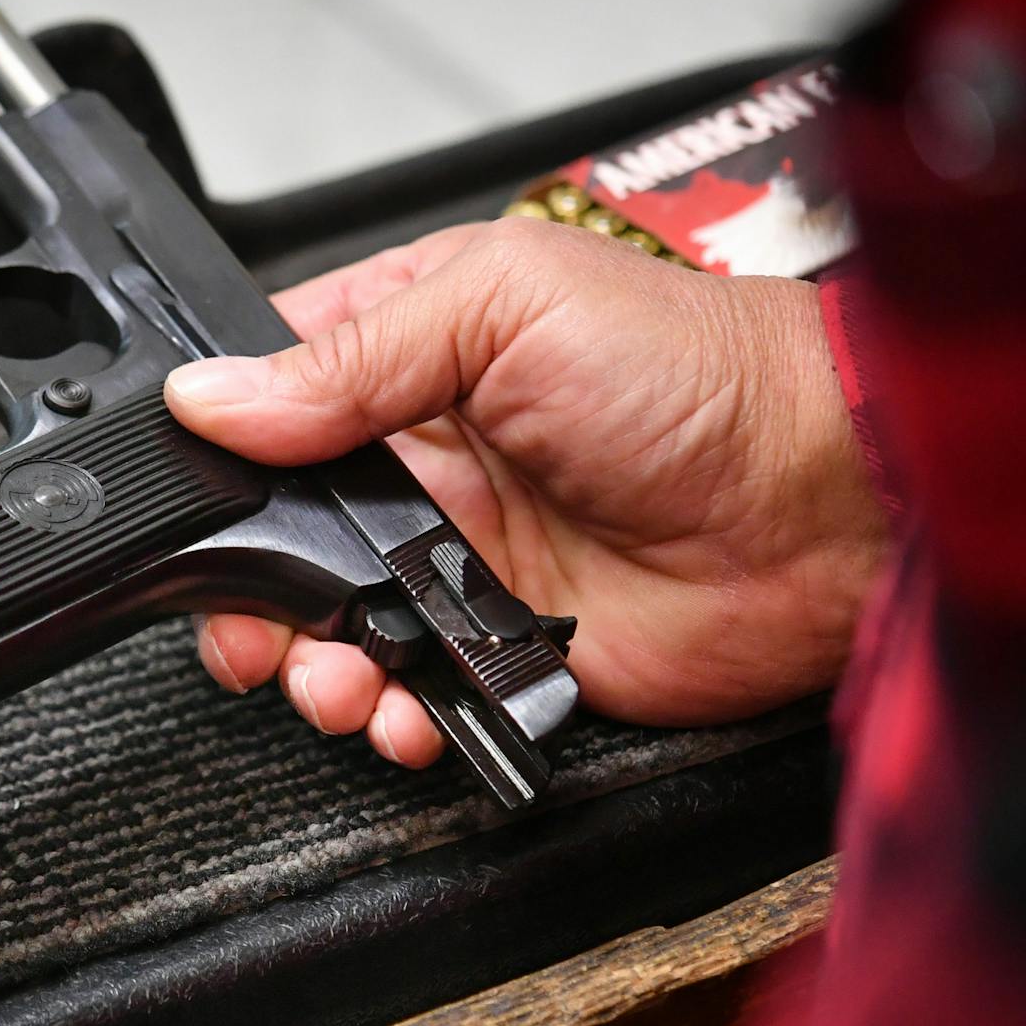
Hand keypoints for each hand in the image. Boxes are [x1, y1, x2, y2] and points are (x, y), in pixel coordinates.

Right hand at [166, 217, 887, 767]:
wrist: (826, 508)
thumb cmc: (699, 373)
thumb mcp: (505, 307)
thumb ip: (354, 355)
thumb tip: (213, 395)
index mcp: (413, 352)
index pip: (272, 397)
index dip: (223, 452)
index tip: (199, 498)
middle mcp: (426, 458)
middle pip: (281, 533)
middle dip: (250, 592)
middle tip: (249, 629)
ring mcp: (461, 555)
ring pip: (331, 625)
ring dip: (312, 666)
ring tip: (338, 679)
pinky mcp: (503, 646)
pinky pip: (410, 693)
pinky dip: (388, 718)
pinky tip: (402, 712)